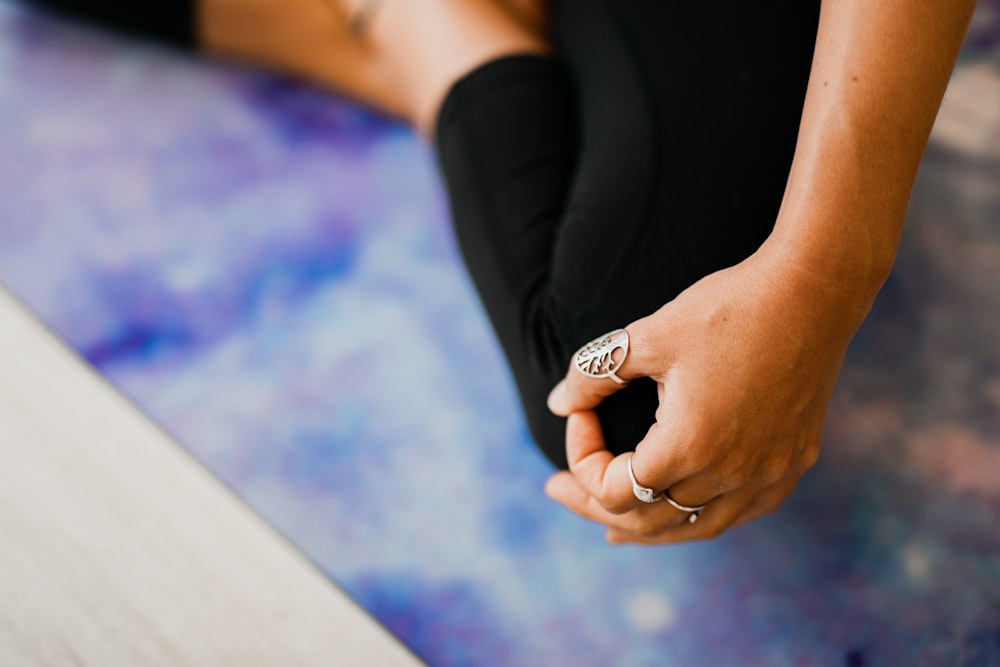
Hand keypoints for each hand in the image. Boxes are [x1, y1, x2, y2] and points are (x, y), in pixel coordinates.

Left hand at [544, 248, 862, 543]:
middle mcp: (731, 474)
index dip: (582, 458)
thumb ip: (594, 375)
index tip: (580, 414)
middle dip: (595, 505)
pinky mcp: (792, 462)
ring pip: (695, 527)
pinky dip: (700, 516)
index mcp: (690, 446)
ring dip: (646, 525)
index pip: (614, 489)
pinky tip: (684, 508)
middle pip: (647, 520)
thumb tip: (557, 404)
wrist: (812, 291)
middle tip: (560, 490)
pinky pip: (738, 512)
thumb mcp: (647, 337)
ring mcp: (768, 473)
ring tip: (611, 526)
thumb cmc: (727, 308)